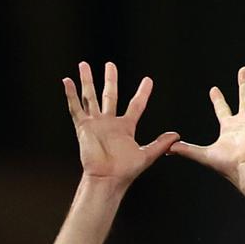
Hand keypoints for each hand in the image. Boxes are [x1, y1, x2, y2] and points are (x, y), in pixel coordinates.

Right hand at [62, 62, 179, 186]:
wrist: (107, 179)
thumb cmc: (125, 170)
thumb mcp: (147, 155)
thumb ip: (161, 144)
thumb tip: (177, 135)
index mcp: (125, 127)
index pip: (136, 105)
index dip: (143, 92)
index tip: (148, 80)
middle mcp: (109, 122)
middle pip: (110, 95)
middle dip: (110, 79)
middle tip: (110, 64)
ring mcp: (95, 123)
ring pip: (90, 97)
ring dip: (87, 81)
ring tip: (84, 64)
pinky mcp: (83, 127)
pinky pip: (76, 108)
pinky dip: (71, 95)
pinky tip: (67, 81)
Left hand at [171, 58, 244, 186]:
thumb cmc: (229, 164)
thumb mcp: (203, 154)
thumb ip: (187, 149)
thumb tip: (170, 148)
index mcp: (230, 128)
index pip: (223, 109)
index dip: (218, 99)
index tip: (214, 90)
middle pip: (244, 95)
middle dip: (244, 82)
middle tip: (244, 70)